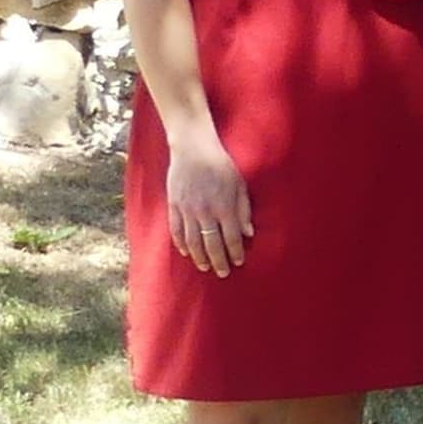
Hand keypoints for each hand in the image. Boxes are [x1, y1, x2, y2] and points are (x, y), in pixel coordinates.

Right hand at [163, 139, 252, 276]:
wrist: (193, 150)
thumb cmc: (222, 166)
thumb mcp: (240, 185)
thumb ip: (244, 210)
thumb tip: (249, 233)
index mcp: (224, 206)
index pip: (231, 237)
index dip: (235, 252)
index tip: (239, 262)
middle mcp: (205, 211)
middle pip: (212, 244)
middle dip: (218, 261)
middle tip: (223, 273)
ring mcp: (186, 210)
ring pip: (192, 242)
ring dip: (199, 257)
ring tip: (205, 267)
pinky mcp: (173, 206)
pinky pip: (176, 231)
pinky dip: (181, 244)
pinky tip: (186, 253)